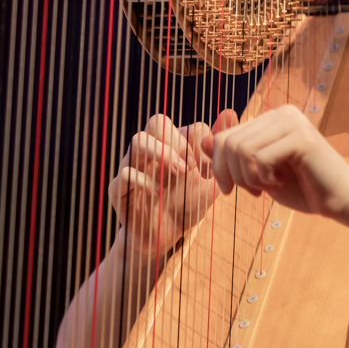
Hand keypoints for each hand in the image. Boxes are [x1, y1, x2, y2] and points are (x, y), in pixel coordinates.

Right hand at [108, 114, 216, 266]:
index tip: (208, 169)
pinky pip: (125, 173)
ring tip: (180, 173)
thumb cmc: (188, 203)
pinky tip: (159, 193)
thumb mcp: (210, 178)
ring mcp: (134, 166)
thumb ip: (217, 149)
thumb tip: (228, 111)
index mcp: (173, 145)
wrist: (166, 236)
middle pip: (157, 122)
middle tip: (191, 166)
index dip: (201, 144)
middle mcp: (152, 150)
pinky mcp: (120, 188)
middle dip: (179, 141)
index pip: (186, 126)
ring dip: (162, 152)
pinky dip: (144, 181)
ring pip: (138, 140)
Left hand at [201, 105, 348, 220]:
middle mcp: (282, 113)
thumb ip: (234, 156)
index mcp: (272, 117)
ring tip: (266, 188)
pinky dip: (262, 179)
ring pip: (241, 150)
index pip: (225, 136)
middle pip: (228, 142)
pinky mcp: (301, 138)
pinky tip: (278, 185)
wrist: (340, 201)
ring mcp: (293, 122)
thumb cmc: (303, 188)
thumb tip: (201, 141)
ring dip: (248, 178)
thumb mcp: (259, 173)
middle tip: (253, 193)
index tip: (233, 190)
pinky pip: (260, 157)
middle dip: (232, 175)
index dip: (220, 167)